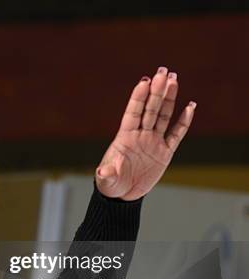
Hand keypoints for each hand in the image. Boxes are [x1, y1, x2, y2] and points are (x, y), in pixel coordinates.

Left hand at [95, 66, 195, 200]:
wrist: (123, 194)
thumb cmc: (111, 184)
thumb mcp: (107, 180)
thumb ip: (106, 173)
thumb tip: (102, 172)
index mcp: (125, 138)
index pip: (133, 113)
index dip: (138, 98)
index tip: (144, 82)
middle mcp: (140, 136)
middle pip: (150, 109)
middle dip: (156, 91)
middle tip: (163, 71)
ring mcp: (153, 142)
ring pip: (163, 116)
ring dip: (169, 99)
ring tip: (174, 79)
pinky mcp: (164, 152)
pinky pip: (176, 134)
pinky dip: (184, 121)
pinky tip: (190, 106)